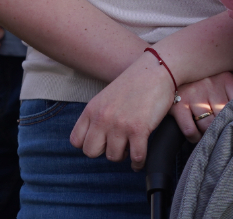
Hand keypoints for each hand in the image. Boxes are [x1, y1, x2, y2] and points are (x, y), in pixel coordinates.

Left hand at [71, 51, 175, 168]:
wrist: (156, 70)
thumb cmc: (134, 84)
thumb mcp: (106, 97)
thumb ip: (98, 115)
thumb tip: (97, 137)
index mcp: (92, 109)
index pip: (76, 141)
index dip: (89, 144)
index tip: (101, 142)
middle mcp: (102, 118)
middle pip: (91, 152)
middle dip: (104, 151)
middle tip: (116, 144)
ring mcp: (120, 125)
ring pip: (114, 157)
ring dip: (124, 155)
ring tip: (131, 147)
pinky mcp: (138, 129)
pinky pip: (136, 157)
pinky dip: (139, 162)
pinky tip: (141, 159)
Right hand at [171, 72, 232, 142]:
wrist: (167, 66)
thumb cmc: (202, 73)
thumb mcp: (224, 69)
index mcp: (224, 78)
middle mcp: (210, 86)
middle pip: (225, 116)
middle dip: (226, 127)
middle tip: (227, 134)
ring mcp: (194, 96)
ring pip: (208, 125)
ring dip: (210, 135)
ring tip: (212, 137)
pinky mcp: (178, 106)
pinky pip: (190, 129)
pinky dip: (194, 137)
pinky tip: (197, 136)